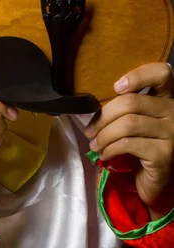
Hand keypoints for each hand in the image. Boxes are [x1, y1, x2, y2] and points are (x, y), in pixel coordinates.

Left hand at [85, 63, 173, 214]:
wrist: (154, 180)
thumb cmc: (141, 143)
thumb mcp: (135, 118)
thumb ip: (125, 105)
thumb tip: (92, 102)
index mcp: (167, 97)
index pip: (161, 74)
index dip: (137, 75)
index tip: (115, 87)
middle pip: (132, 101)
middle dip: (104, 115)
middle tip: (89, 130)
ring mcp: (172, 133)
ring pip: (128, 123)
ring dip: (104, 134)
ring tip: (94, 144)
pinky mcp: (165, 154)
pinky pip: (129, 144)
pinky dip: (110, 148)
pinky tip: (104, 154)